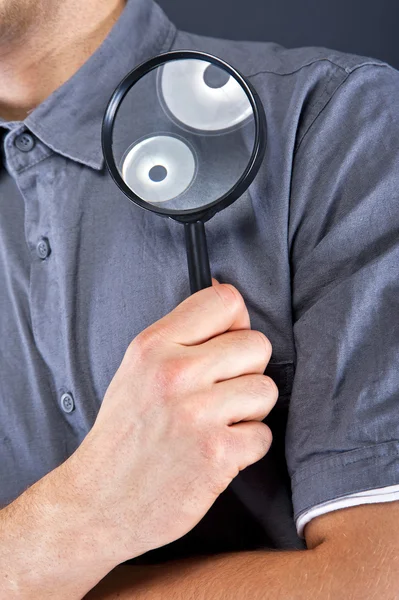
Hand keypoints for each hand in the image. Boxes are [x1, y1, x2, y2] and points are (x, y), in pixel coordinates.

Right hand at [68, 283, 277, 564]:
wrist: (99, 502)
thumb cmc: (123, 436)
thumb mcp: (136, 370)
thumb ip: (181, 336)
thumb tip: (231, 302)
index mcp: (153, 346)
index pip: (226, 301)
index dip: (235, 323)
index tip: (226, 344)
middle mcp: (175, 373)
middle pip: (257, 344)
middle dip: (246, 371)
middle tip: (219, 394)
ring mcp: (196, 414)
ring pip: (266, 390)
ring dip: (249, 411)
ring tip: (216, 424)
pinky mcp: (217, 454)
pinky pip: (262, 435)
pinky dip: (245, 447)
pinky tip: (216, 452)